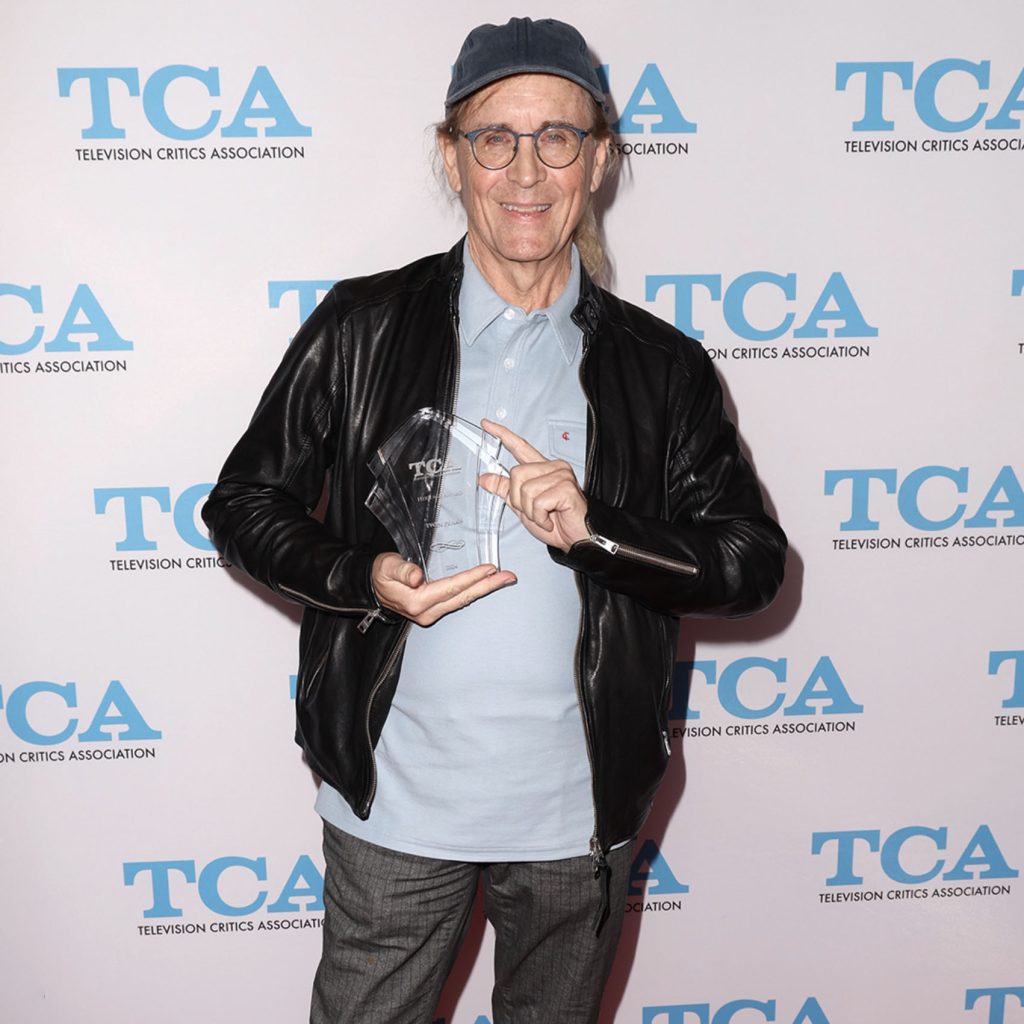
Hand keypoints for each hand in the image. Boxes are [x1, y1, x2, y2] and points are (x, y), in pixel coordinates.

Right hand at [371, 552, 515, 626]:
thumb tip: (418, 577)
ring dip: (484, 589)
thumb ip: (402, 570)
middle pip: (463, 597)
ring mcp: (430, 615)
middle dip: (488, 586)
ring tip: (504, 579)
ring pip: (463, 601)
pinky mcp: (433, 612)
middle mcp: (426, 612)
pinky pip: (457, 601)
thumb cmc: (379, 574)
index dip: (472, 577)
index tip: (491, 568)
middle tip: (510, 577)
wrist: (370, 588)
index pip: (451, 587)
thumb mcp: (386, 566)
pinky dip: (473, 592)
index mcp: (416, 601)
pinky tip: (485, 585)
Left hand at [478, 419, 588, 552]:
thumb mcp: (522, 505)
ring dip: (530, 511)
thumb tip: (485, 478)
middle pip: (516, 474)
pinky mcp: (566, 488)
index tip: (487, 425)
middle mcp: (553, 468)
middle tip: (534, 511)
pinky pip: (538, 502)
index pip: (519, 447)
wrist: (577, 538)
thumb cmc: (557, 522)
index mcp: (541, 469)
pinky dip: (540, 517)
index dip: (502, 435)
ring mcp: (561, 476)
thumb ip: (505, 490)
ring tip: (545, 516)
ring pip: (525, 490)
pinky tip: (550, 519)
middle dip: (518, 499)